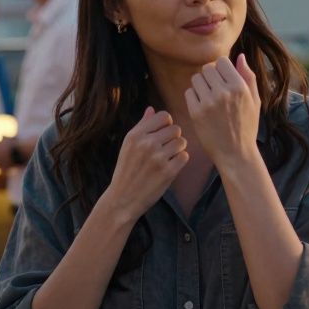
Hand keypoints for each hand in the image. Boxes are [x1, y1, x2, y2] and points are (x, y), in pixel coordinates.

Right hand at [101, 108, 188, 224]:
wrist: (123, 198)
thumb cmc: (126, 170)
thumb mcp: (128, 146)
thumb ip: (141, 126)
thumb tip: (152, 109)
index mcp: (136, 135)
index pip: (164, 116)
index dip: (167, 124)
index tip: (163, 133)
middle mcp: (147, 143)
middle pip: (176, 129)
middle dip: (173, 138)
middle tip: (166, 149)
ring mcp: (158, 158)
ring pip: (182, 142)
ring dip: (178, 149)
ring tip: (168, 158)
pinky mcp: (168, 172)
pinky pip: (185, 157)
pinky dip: (180, 161)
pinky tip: (170, 166)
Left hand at [184, 54, 260, 167]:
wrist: (236, 153)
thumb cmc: (247, 126)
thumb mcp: (255, 101)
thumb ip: (248, 76)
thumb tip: (240, 56)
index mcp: (239, 87)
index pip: (222, 61)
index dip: (221, 68)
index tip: (223, 79)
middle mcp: (223, 92)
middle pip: (207, 68)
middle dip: (210, 76)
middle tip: (215, 90)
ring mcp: (208, 102)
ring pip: (196, 79)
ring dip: (200, 85)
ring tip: (208, 98)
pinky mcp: (196, 112)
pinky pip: (189, 93)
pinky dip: (194, 97)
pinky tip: (202, 107)